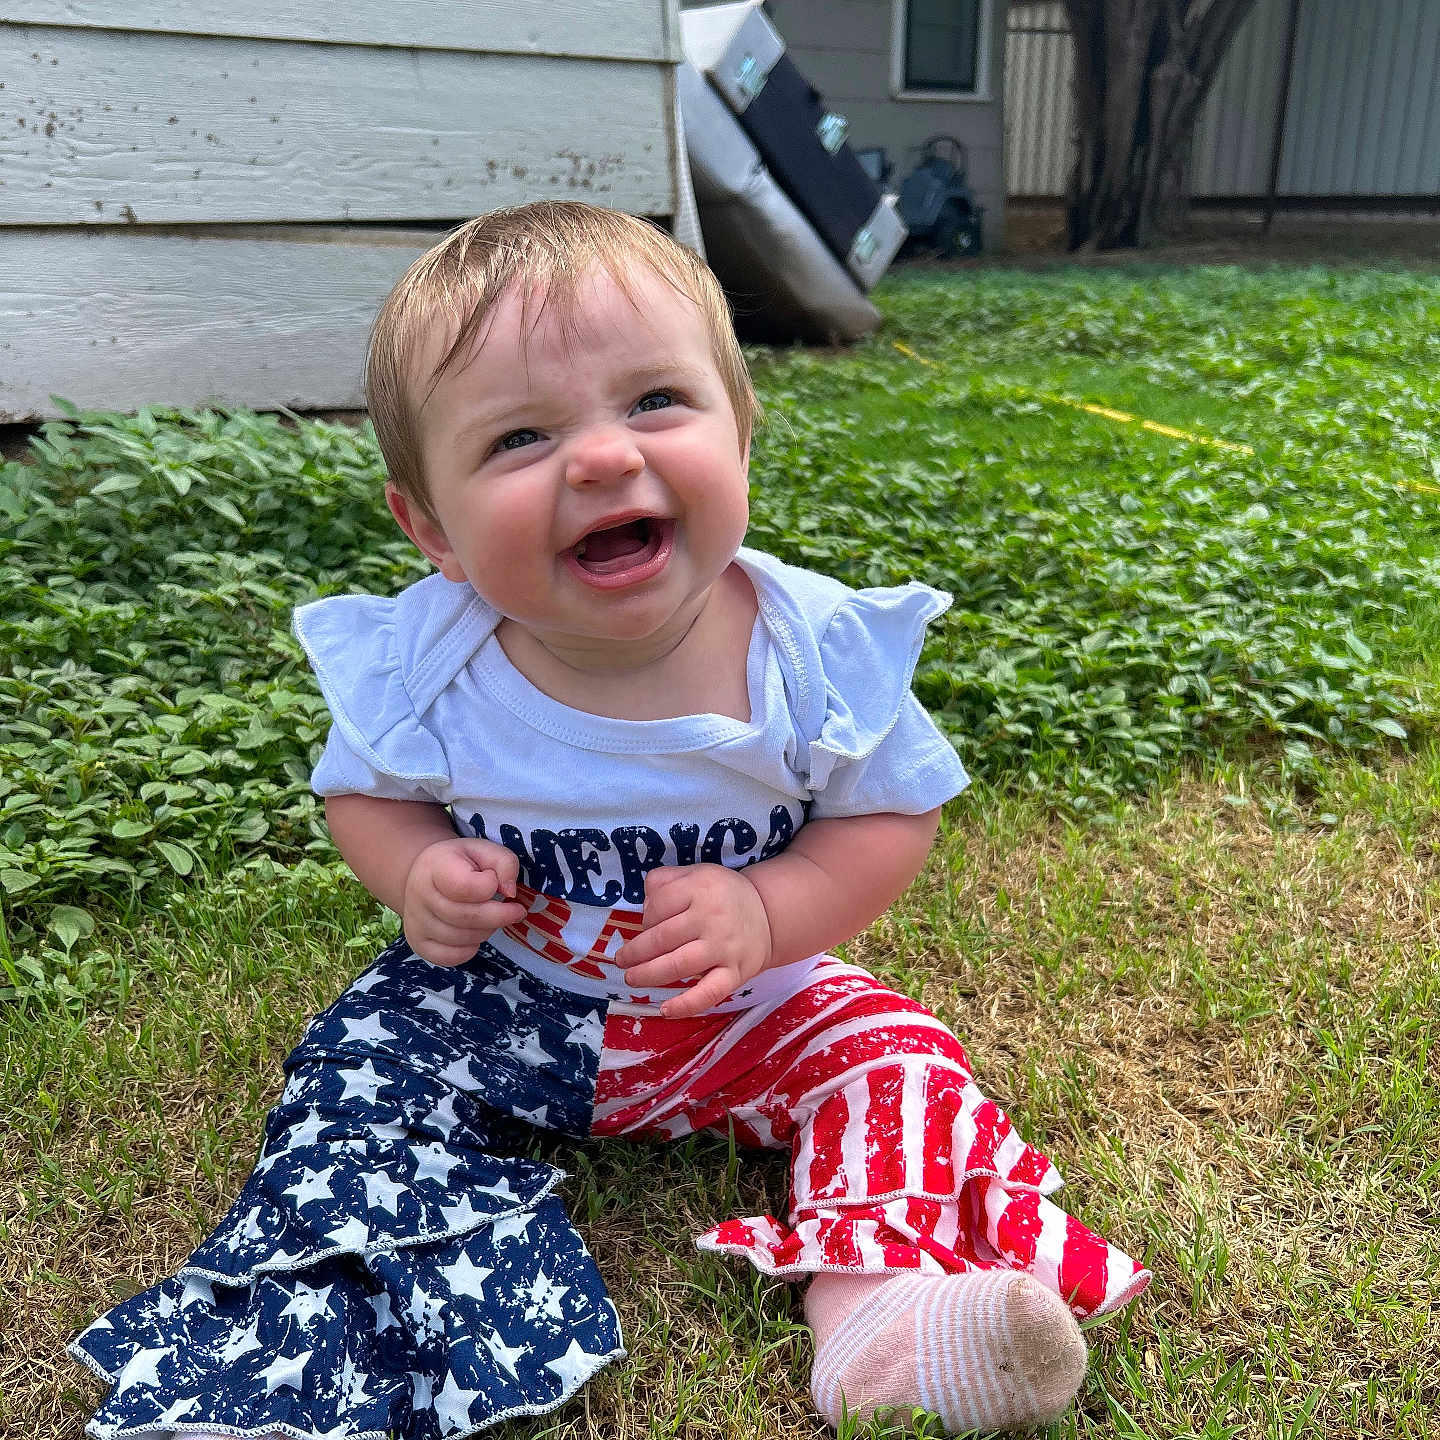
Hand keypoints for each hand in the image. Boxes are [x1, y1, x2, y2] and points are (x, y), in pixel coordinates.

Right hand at [401, 837, 527, 966]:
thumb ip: (504, 863)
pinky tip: (475, 933)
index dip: (491, 885)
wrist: (426, 876)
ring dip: (487, 931)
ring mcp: (415, 921)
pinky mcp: (418, 943)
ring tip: (490, 917)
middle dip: (499, 916)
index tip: (495, 881)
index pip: (467, 886)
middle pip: (467, 917)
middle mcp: (419, 894)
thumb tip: (510, 892)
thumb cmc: (461, 863)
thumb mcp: (485, 851)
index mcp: (435, 866)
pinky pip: (451, 957)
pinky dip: (470, 949)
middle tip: (514, 910)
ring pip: (462, 939)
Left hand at [616, 864, 772, 1017]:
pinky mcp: (735, 973)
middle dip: (635, 952)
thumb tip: (643, 904)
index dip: (644, 918)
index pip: (658, 906)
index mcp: (700, 888)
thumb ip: (665, 880)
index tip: (645, 926)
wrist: (768, 913)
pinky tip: (665, 1010)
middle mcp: (711, 917)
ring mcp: (723, 947)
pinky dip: (687, 1005)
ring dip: (648, 974)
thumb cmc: (722, 895)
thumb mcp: (696, 873)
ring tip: (631, 978)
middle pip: (662, 938)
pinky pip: (709, 993)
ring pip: (678, 965)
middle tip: (622, 960)